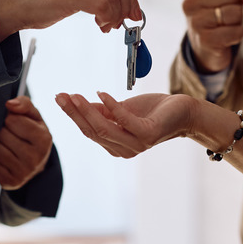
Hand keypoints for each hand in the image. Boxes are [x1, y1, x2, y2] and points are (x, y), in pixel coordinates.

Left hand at [0, 96, 52, 189]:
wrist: (37, 162)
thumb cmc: (33, 135)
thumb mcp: (34, 117)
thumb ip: (24, 104)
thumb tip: (9, 104)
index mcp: (44, 139)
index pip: (13, 121)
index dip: (10, 119)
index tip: (15, 124)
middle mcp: (36, 157)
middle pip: (2, 135)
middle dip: (3, 132)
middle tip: (10, 135)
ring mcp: (24, 172)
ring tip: (7, 146)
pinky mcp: (12, 182)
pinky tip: (3, 159)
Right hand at [55, 92, 197, 157]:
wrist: (182, 111)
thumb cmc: (153, 111)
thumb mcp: (122, 109)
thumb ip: (102, 110)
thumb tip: (79, 103)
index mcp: (115, 145)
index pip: (88, 131)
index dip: (73, 115)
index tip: (60, 97)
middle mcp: (123, 149)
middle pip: (92, 131)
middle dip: (75, 113)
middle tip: (61, 96)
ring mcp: (136, 144)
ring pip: (104, 129)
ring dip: (88, 111)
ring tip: (76, 96)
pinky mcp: (147, 134)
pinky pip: (124, 121)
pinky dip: (111, 106)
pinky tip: (101, 93)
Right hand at [182, 0, 242, 72]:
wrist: (206, 46)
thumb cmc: (218, 13)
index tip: (222, 1)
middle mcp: (188, 4)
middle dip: (236, 5)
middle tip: (224, 16)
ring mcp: (195, 23)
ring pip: (235, 12)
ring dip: (238, 20)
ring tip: (225, 25)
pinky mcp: (205, 41)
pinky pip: (237, 32)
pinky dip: (238, 34)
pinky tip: (227, 37)